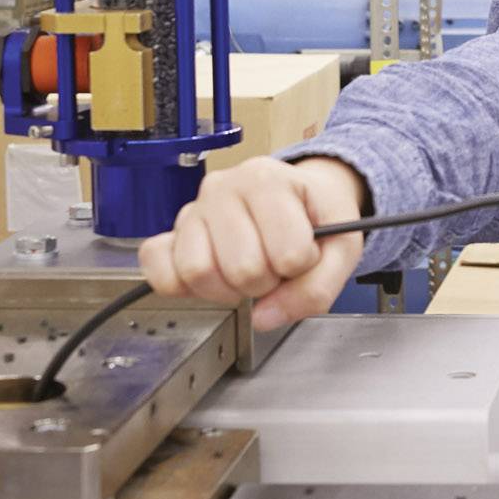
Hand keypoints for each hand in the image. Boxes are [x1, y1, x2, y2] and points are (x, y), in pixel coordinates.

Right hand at [138, 155, 370, 331]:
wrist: (301, 195)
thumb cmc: (317, 216)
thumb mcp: (342, 246)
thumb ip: (316, 288)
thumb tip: (264, 318)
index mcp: (268, 180)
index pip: (288, 253)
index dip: (302, 266)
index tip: (304, 253)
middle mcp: (222, 187)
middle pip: (241, 268)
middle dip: (266, 283)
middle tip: (274, 267)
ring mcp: (192, 209)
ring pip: (197, 272)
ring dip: (227, 289)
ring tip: (245, 272)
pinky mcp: (170, 233)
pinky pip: (157, 267)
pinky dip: (181, 286)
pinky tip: (212, 278)